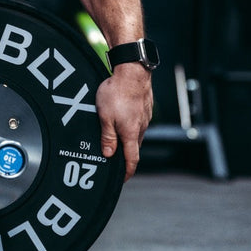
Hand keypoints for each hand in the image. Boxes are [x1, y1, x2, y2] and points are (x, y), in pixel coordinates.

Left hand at [95, 63, 153, 180]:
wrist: (133, 71)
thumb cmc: (117, 92)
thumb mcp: (105, 117)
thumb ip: (107, 137)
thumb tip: (109, 154)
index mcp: (131, 133)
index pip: (132, 159)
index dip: (127, 172)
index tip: (123, 179)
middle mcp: (141, 127)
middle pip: (134, 148)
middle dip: (125, 156)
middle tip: (115, 161)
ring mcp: (144, 117)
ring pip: (136, 135)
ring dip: (127, 140)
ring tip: (115, 140)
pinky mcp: (145, 108)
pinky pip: (137, 123)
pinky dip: (130, 128)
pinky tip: (121, 121)